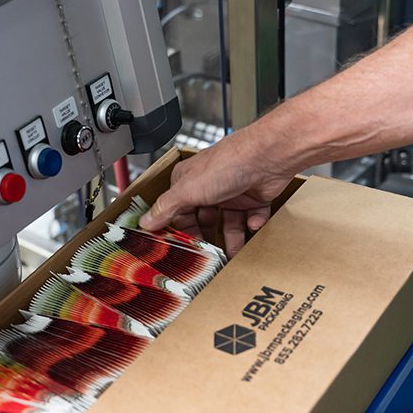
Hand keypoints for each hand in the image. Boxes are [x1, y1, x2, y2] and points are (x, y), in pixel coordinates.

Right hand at [139, 127, 295, 256]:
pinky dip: (254, 225)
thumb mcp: (188, 190)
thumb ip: (166, 208)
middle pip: (204, 220)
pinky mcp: (255, 197)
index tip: (182, 248)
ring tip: (233, 253)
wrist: (268, 156)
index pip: (178, 211)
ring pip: (230, 223)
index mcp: (189, 182)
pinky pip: (253, 218)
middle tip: (208, 256)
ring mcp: (233, 192)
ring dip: (232, 239)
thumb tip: (145, 221)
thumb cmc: (228, 164)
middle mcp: (210, 186)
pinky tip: (253, 225)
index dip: (180, 229)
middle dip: (207, 238)